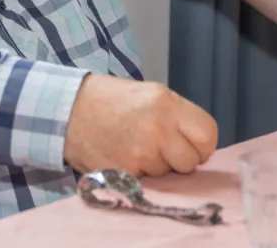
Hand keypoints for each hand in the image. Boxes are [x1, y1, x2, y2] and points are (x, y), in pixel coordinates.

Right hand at [63, 75, 218, 177]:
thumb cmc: (112, 100)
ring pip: (167, 175)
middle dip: (180, 159)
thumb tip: (200, 144)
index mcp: (167, 104)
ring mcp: (140, 153)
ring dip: (156, 166)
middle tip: (162, 148)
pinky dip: (138, 174)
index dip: (202, 145)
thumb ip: (178, 116)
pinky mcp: (124, 173)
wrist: (69, 110)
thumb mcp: (151, 94)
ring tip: (136, 146)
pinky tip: (124, 155)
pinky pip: (146, 182)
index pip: (208, 135)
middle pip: (190, 162)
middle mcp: (157, 129)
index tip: (193, 145)